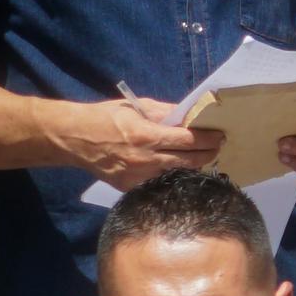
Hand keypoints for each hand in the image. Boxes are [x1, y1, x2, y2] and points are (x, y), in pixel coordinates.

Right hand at [67, 96, 223, 190]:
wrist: (75, 139)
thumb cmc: (105, 118)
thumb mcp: (135, 107)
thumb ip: (163, 112)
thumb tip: (188, 116)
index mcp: (146, 136)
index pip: (187, 140)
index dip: (208, 139)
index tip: (220, 136)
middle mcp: (145, 160)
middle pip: (188, 161)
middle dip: (207, 154)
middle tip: (218, 148)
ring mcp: (138, 177)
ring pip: (176, 175)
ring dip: (192, 167)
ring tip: (203, 158)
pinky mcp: (131, 189)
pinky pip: (158, 184)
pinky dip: (171, 177)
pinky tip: (180, 171)